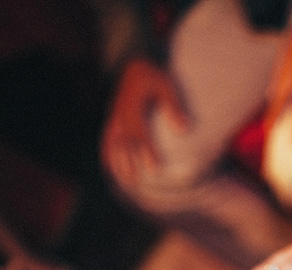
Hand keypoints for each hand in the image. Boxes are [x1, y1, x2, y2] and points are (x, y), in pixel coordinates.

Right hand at [101, 58, 190, 188]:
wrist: (135, 64)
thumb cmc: (155, 77)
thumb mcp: (167, 86)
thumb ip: (174, 107)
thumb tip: (185, 129)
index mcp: (133, 106)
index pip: (140, 133)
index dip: (147, 151)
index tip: (155, 168)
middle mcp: (120, 114)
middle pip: (124, 143)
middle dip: (130, 163)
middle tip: (137, 182)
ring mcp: (114, 117)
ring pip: (114, 144)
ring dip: (119, 163)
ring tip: (127, 182)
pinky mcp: (112, 120)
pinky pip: (106, 139)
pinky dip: (106, 154)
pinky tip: (109, 170)